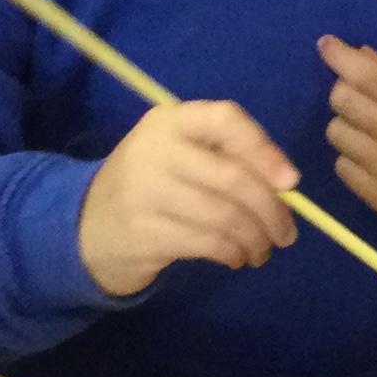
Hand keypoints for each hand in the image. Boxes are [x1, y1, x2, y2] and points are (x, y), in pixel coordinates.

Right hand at [77, 100, 298, 296]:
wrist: (86, 225)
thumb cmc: (151, 186)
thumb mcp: (179, 156)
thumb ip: (225, 158)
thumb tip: (285, 186)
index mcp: (170, 121)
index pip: (225, 119)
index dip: (264, 149)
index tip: (290, 182)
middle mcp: (155, 150)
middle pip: (233, 177)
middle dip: (271, 211)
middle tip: (287, 233)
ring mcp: (145, 191)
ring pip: (224, 216)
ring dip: (255, 239)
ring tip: (262, 249)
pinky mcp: (143, 232)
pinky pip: (208, 243)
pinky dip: (233, 253)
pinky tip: (237, 257)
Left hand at [318, 37, 376, 240]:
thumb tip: (359, 56)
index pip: (367, 75)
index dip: (340, 57)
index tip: (327, 46)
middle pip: (343, 101)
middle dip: (345, 90)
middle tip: (361, 94)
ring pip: (336, 133)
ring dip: (348, 124)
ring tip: (372, 129)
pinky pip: (342, 167)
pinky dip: (353, 157)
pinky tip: (376, 157)